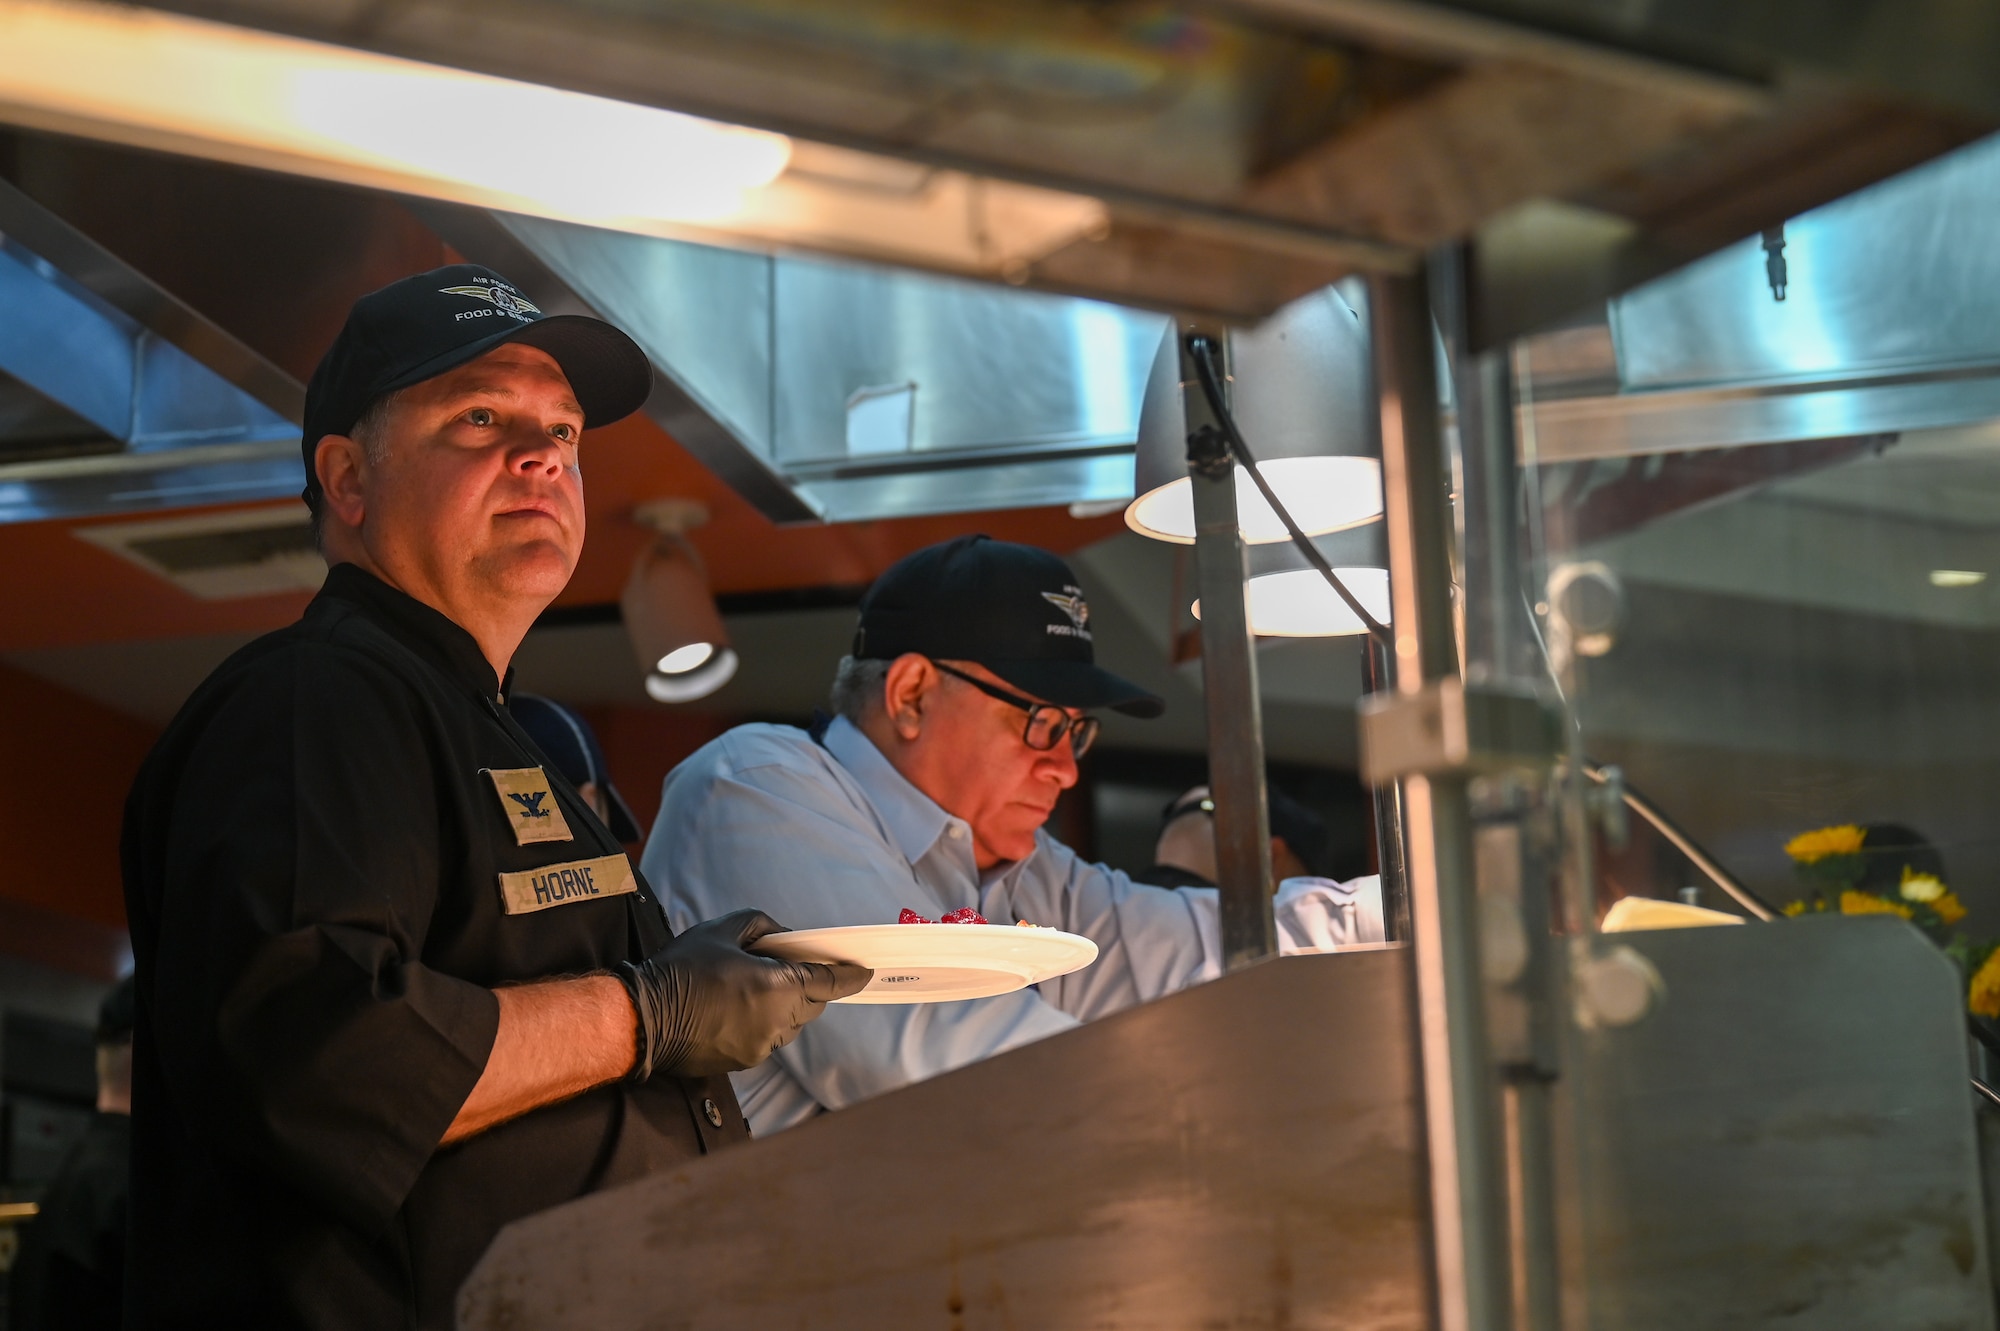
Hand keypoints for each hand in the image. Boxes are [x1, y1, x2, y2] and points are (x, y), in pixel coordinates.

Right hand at [615, 909, 871, 1079]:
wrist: (646, 1019)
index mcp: (777, 987)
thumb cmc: (683, 970)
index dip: (850, 976)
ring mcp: (762, 1046)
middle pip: (813, 1004)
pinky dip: (765, 1023)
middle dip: (810, 986)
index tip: (864, 971)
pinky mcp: (746, 1061)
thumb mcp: (722, 930)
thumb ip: (762, 927)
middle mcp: (777, 1021)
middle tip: (787, 968)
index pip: (828, 982)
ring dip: (786, 1006)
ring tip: (753, 988)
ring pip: (792, 1024)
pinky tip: (737, 1009)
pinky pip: (770, 1039)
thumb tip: (784, 938)